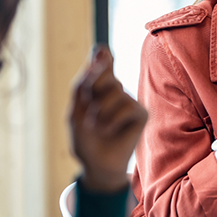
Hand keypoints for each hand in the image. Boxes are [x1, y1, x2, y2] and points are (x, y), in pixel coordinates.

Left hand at [69, 45, 146, 192]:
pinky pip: (127, 106)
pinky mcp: (141, 113)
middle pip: (105, 72)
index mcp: (98, 87)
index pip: (102, 61)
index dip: (101, 55)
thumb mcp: (75, 110)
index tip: (100, 51)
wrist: (96, 165)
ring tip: (97, 126)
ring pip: (116, 89)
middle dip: (93, 88)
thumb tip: (97, 54)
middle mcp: (116, 90)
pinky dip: (113, 119)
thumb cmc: (85, 139)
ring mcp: (129, 101)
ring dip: (100, 110)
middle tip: (89, 108)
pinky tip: (108, 130)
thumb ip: (82, 83)